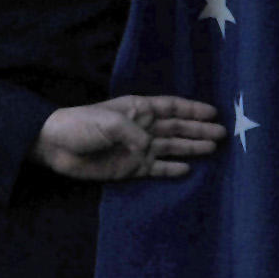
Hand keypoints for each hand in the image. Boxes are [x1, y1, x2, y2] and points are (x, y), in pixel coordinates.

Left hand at [30, 96, 225, 182]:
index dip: (192, 110)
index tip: (214, 113)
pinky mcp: (130, 168)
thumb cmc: (81, 125)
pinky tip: (187, 169)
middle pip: (176, 128)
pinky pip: (156, 168)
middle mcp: (142, 128)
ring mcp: (137, 149)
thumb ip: (133, 133)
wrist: (55, 146)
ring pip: (171, 147)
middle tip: (223, 134)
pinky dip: (171, 169)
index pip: (171, 108)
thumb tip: (151, 149)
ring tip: (213, 149)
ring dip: (191, 148)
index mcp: (138, 109)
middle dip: (198, 130)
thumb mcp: (108, 122)